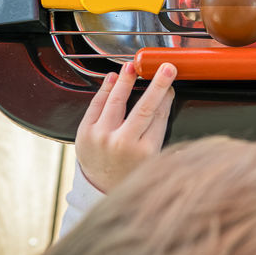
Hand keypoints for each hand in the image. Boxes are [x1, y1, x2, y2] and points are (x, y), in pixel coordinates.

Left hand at [75, 61, 176, 192]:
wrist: (100, 188)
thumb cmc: (129, 171)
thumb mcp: (152, 158)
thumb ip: (159, 130)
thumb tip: (167, 98)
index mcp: (145, 152)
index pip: (159, 116)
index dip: (165, 97)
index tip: (170, 83)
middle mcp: (123, 143)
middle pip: (144, 107)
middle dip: (157, 85)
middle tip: (166, 69)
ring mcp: (102, 137)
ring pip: (116, 102)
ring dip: (126, 81)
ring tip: (132, 66)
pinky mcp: (85, 133)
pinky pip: (96, 105)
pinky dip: (105, 89)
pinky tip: (112, 78)